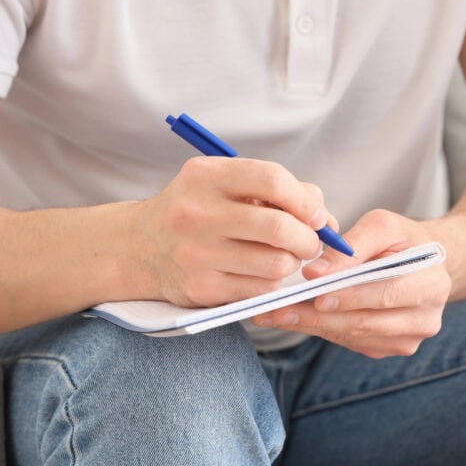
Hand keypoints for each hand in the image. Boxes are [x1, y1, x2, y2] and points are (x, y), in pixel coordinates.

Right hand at [133, 157, 328, 306]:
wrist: (139, 247)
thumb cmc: (201, 212)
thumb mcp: (227, 186)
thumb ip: (280, 192)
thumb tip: (326, 220)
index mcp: (206, 176)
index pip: (273, 180)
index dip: (305, 200)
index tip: (315, 216)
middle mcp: (196, 213)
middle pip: (281, 228)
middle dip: (308, 239)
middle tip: (308, 243)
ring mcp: (196, 253)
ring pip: (277, 263)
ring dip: (291, 263)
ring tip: (280, 256)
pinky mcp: (201, 287)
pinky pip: (262, 289)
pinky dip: (271, 283)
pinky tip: (258, 273)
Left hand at [252, 209, 452, 358]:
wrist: (423, 266)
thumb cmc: (402, 241)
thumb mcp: (384, 226)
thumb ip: (353, 245)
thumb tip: (317, 273)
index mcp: (432, 285)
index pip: (386, 294)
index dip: (349, 295)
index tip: (313, 291)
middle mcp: (425, 320)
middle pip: (366, 322)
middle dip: (319, 316)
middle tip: (278, 309)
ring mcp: (408, 340)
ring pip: (353, 336)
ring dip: (313, 326)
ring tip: (276, 314)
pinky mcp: (390, 349)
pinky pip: (351, 342)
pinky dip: (323, 329)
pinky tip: (298, 319)